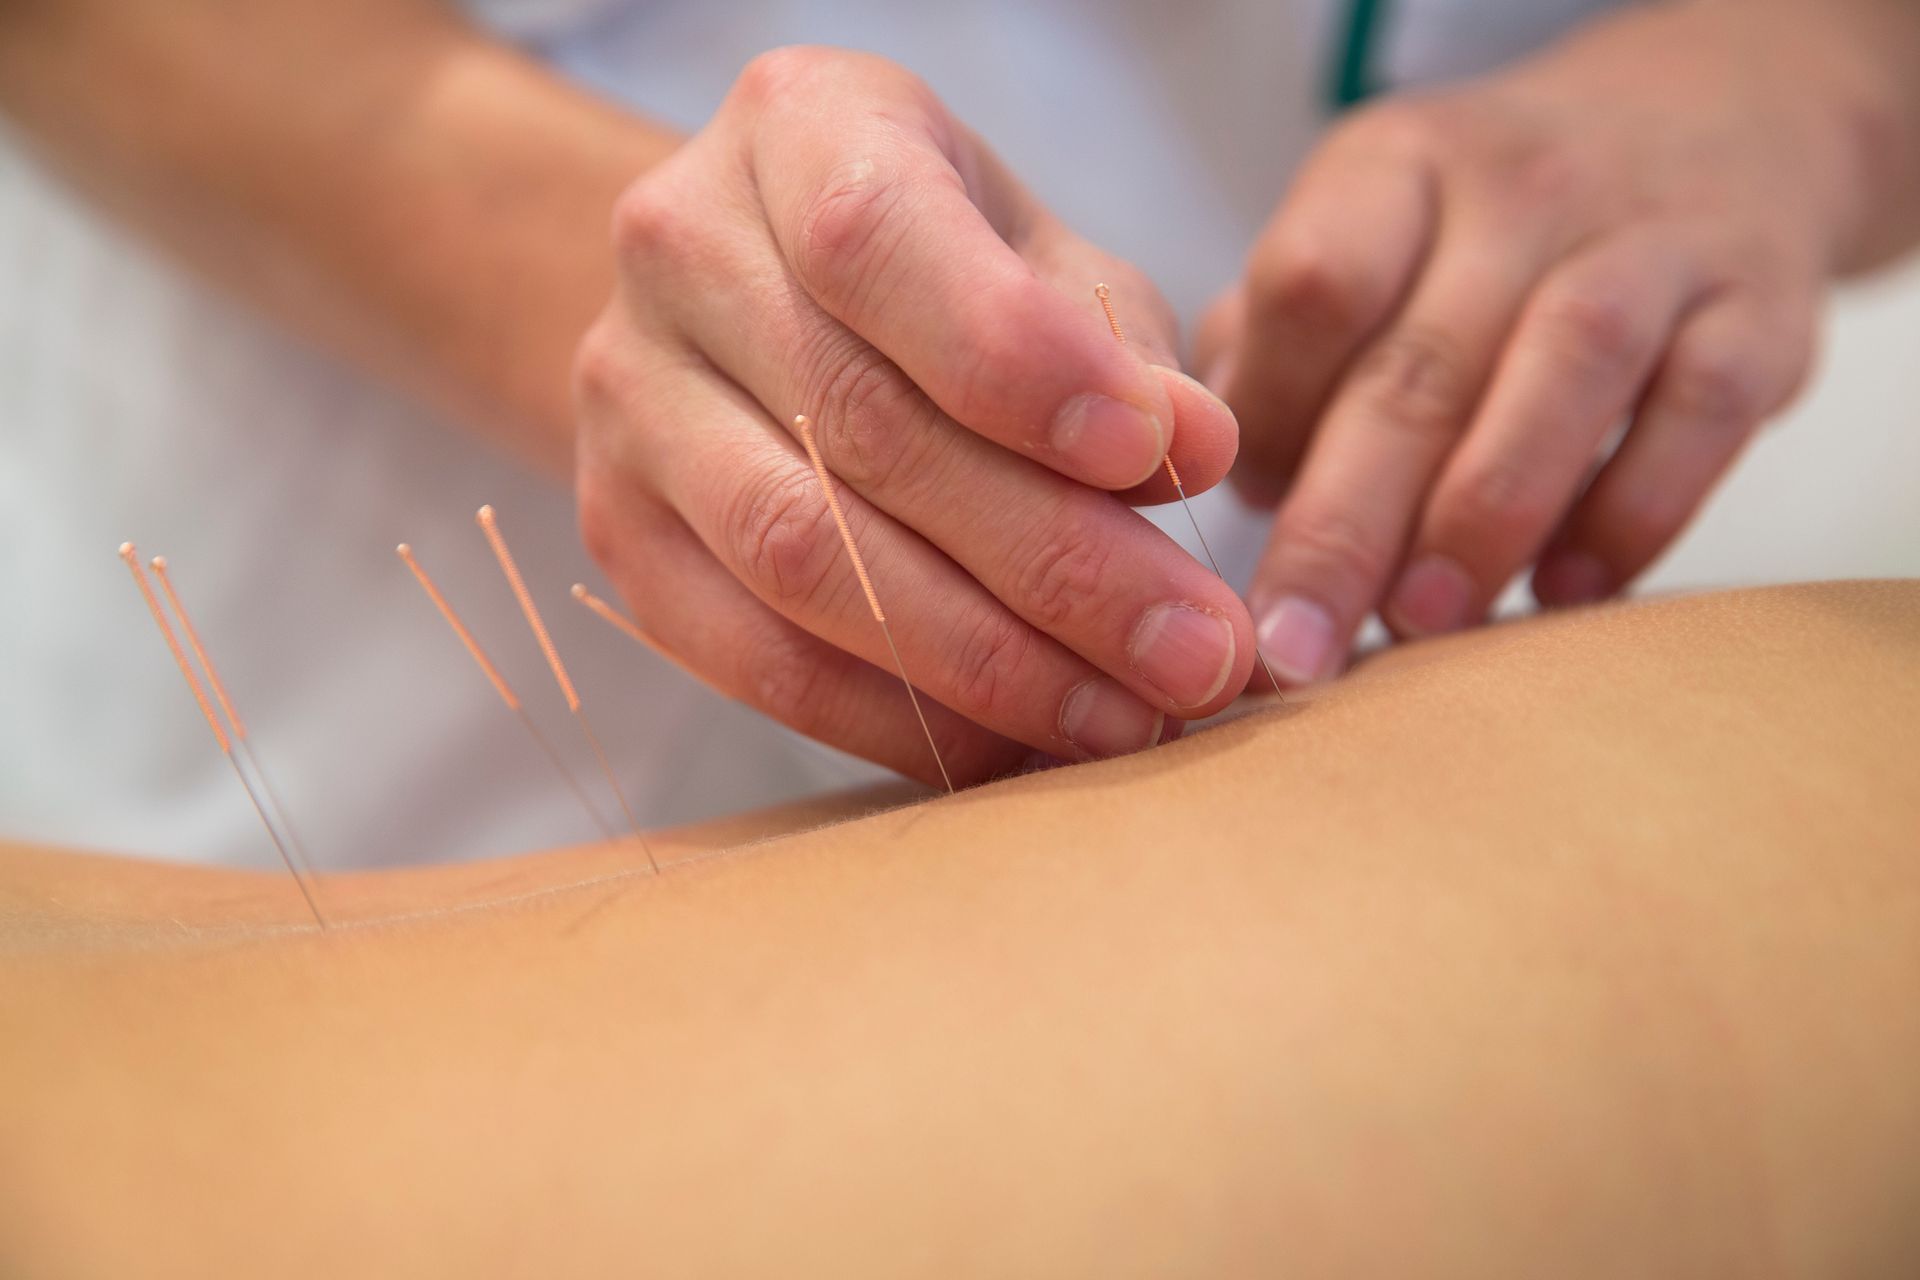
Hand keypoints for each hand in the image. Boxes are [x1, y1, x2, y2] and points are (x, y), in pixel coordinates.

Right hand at [574, 46, 1250, 784]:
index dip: (1018, 361)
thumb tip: (1200, 453)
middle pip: (859, 429)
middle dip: (1054, 564)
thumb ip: (1119, 346)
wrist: (748, 296)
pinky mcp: (619, 532)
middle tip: (1195, 656)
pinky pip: (752, 659)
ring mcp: (626, 399)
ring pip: (800, 559)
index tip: (1158, 458)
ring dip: (984, 664)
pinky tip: (1013, 745)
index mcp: (796, 129)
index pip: (877, 242)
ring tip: (1125, 720)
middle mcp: (679, 251)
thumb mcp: (1041, 255)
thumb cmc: (940, 264)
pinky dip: (896, 719)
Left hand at [1199, 1, 1873, 685]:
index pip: (1313, 283)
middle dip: (1347, 525)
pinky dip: (1634, 513)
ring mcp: (1651, 238)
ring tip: (1425, 622)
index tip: (1240, 515)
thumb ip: (1274, 343)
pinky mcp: (1759, 306)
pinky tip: (1568, 590)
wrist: (1708, 125)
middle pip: (1419, 362)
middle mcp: (1520, 188)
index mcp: (1394, 168)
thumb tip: (1216, 473)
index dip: (1271, 412)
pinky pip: (1701, 411)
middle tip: (1301, 647)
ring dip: (1485, 515)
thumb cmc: (1482, 232)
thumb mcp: (1365, 234)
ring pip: (1564, 370)